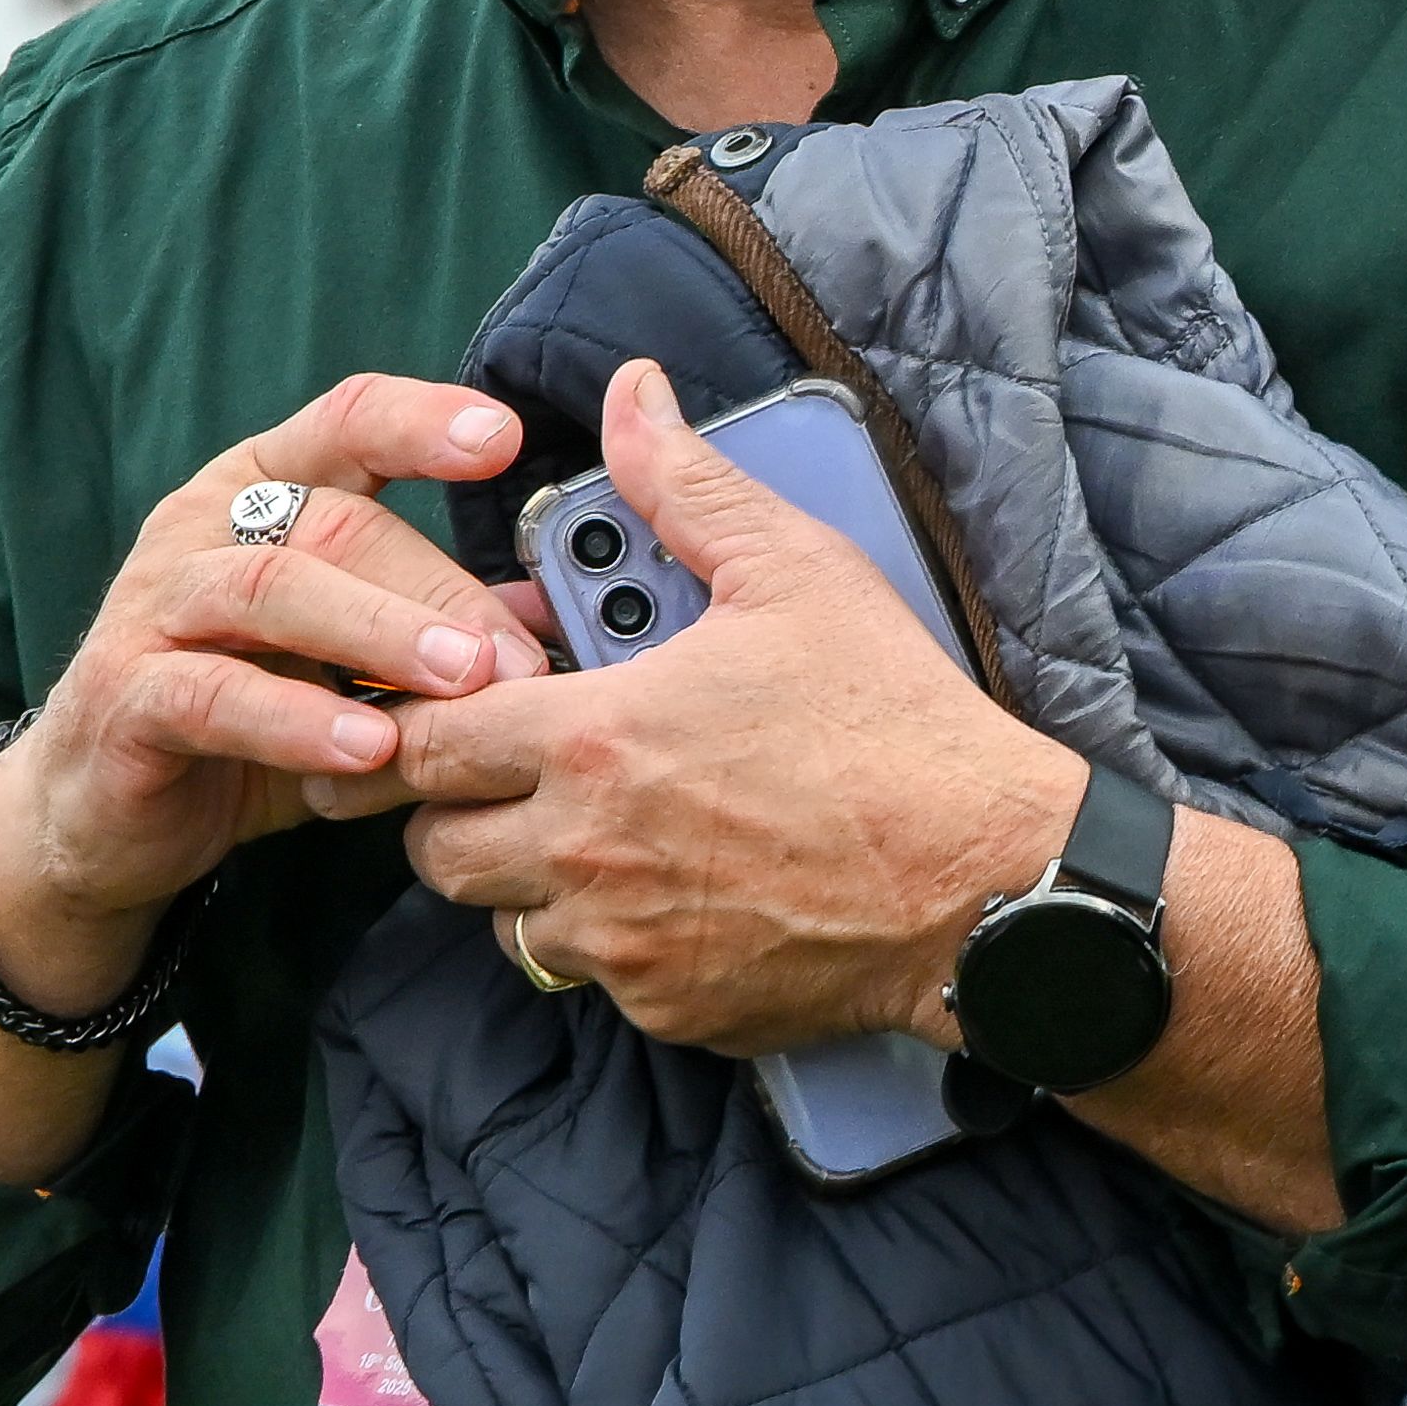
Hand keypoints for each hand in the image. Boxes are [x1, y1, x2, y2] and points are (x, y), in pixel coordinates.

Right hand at [0, 375, 529, 981]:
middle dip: (436, 585)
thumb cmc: (246, 716)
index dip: (422, 421)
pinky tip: (366, 751)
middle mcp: (201, 526)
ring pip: (271, 589)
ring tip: (460, 682)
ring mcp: (153, 605)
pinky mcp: (125, 695)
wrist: (104, 816)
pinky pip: (214, 693)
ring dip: (376, 632)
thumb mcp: (350, 664)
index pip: (345, 422)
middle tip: (516, 656)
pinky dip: (297, 720)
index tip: (503, 438)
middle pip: (333, 520)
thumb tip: (556, 615)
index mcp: (260, 489)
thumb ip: (437, 630)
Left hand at [390, 356, 1080, 1053]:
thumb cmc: (895, 724)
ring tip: (592, 829)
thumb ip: (685, 485)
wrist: (986, 880)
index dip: (421, 723)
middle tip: (510, 772)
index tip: (439, 711)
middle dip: (456, 807)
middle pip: (439, 849)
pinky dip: (608, 942)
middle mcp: (586, 852)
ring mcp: (624, 944)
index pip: (428, 742)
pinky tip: (668, 890)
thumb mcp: (794, 572)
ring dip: (525, 879)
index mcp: (594, 740)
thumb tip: (630, 397)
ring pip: (504, 923)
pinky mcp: (669, 1008)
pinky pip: (591, 979)